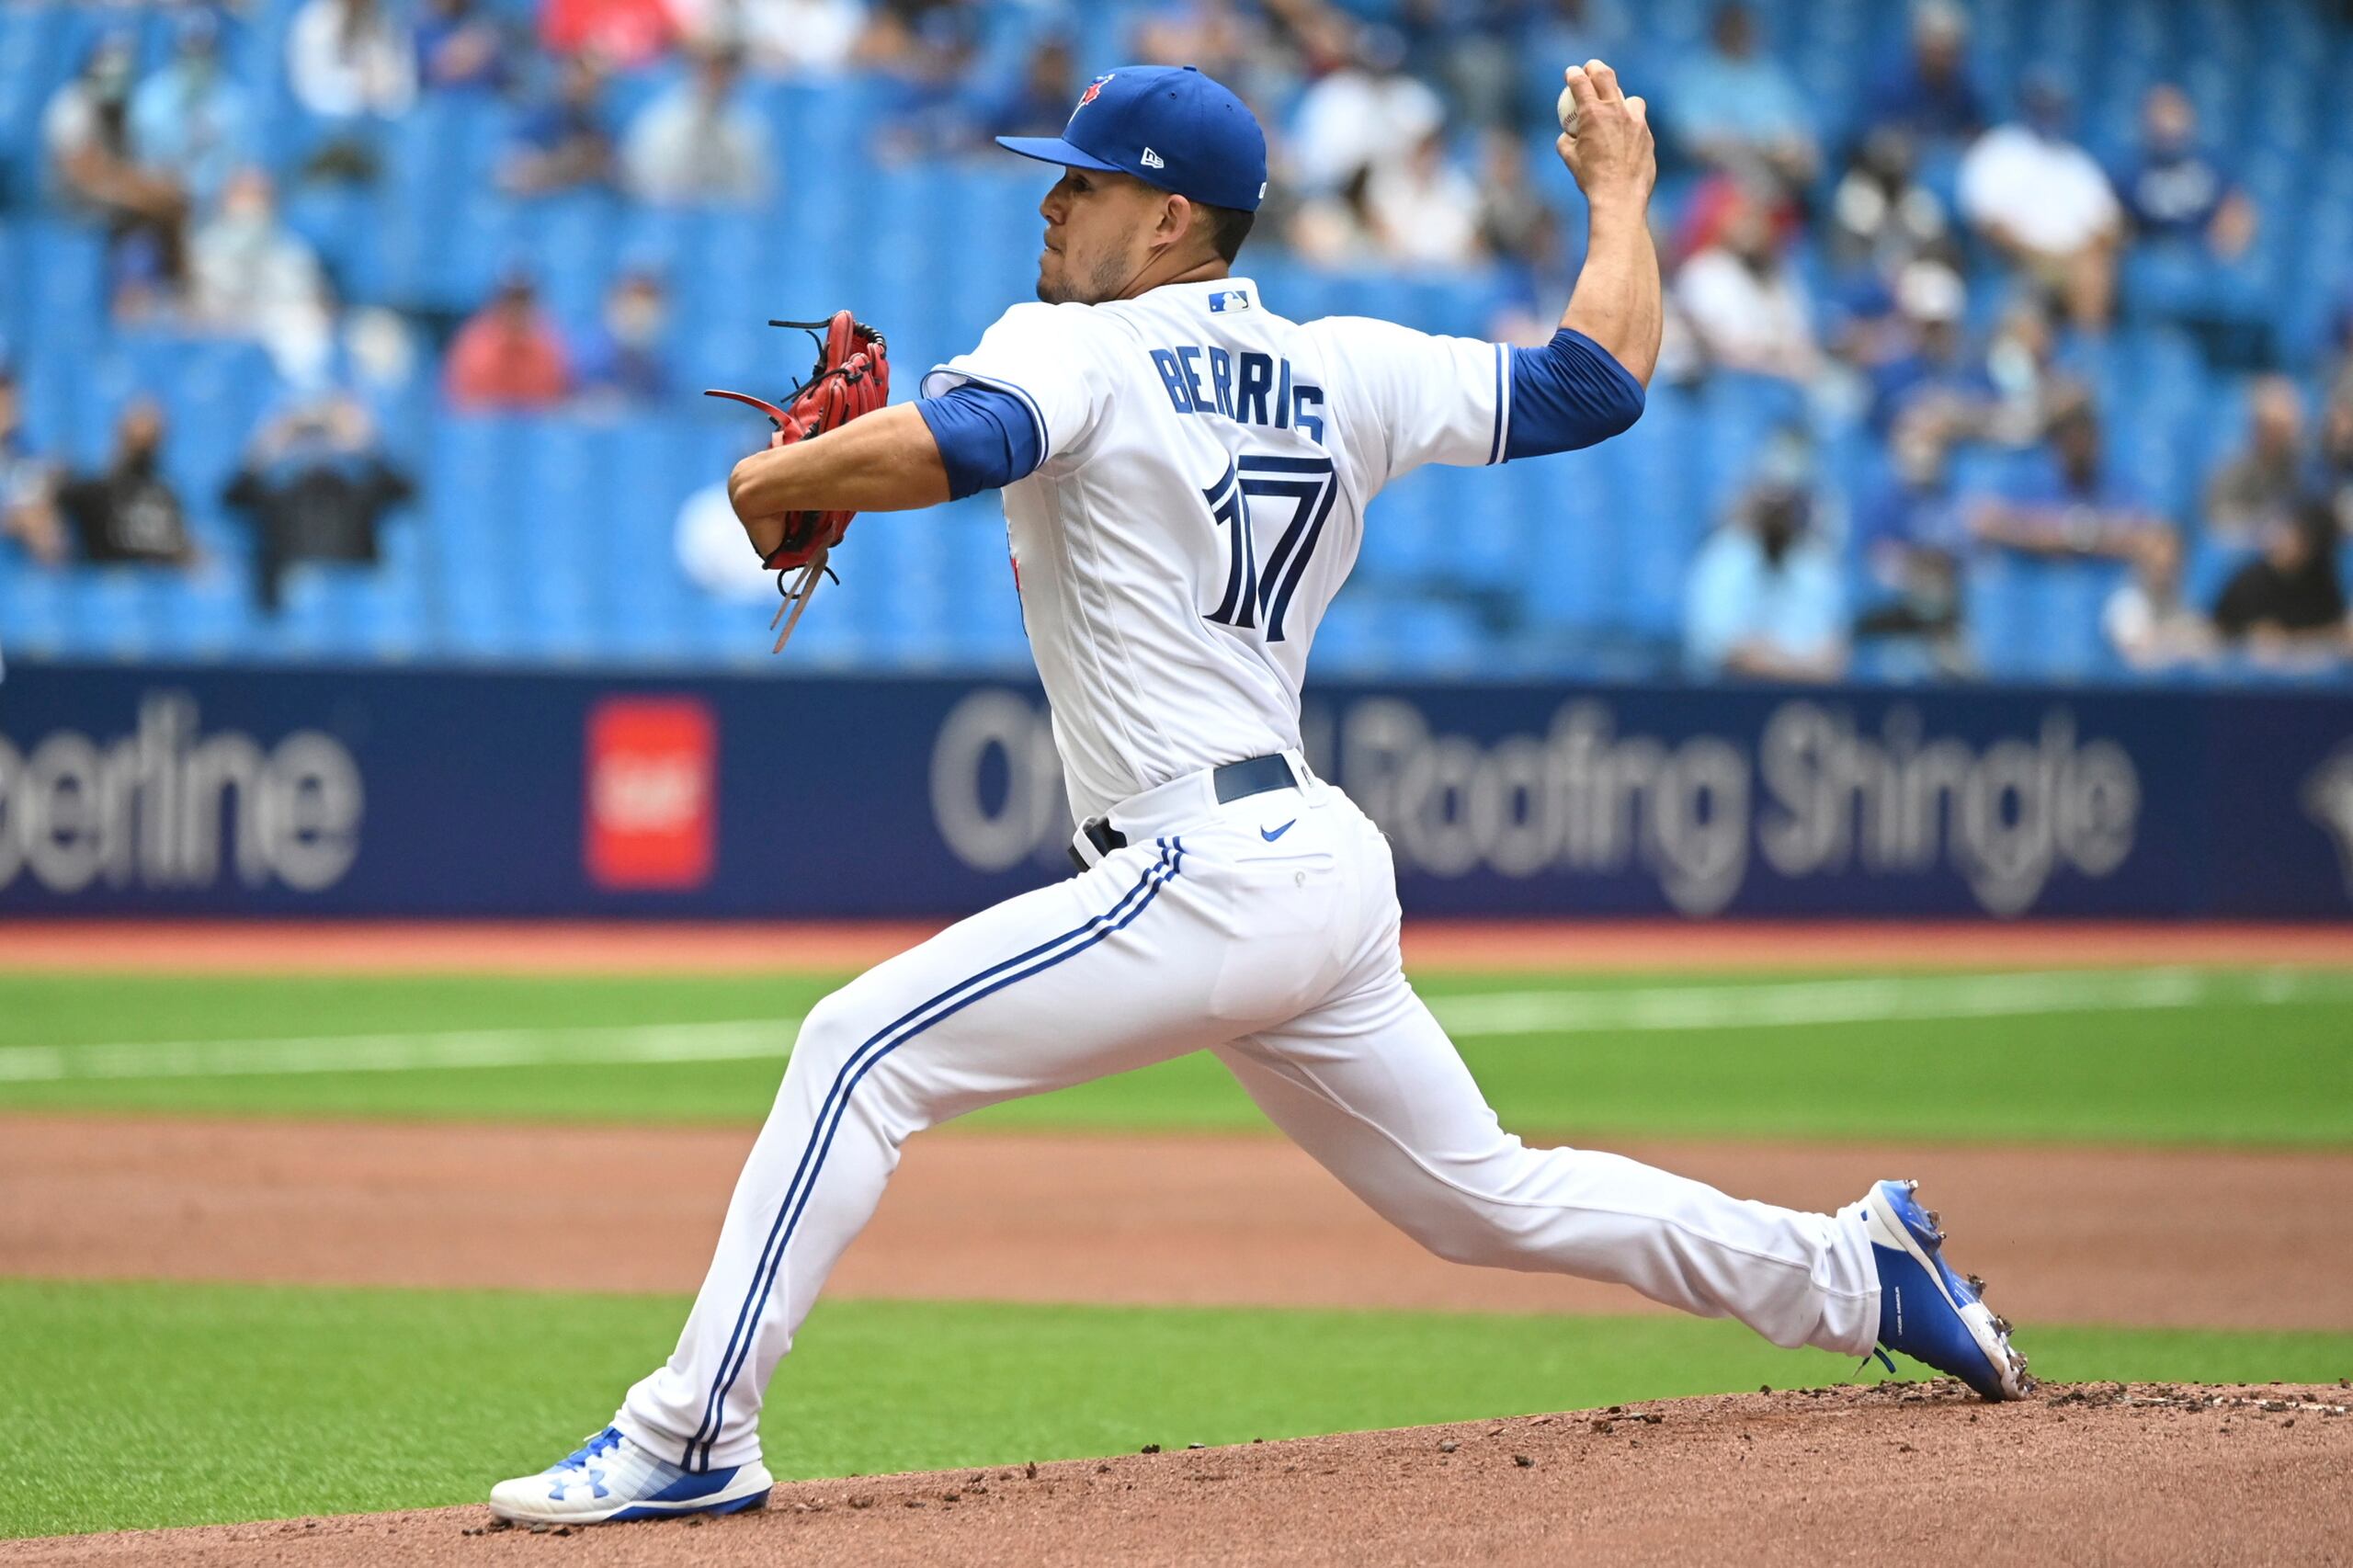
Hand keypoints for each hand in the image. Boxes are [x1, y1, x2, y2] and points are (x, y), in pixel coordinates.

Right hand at [1555, 61, 1653, 214]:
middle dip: (1595, 68)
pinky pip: (1638, 122)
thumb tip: (1568, 134)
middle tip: (1591, 69)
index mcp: (1592, 113)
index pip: (1581, 82)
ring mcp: (1635, 121)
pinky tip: (1625, 138)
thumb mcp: (1569, 158)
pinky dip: (1630, 125)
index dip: (1574, 74)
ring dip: (1620, 100)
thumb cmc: (1591, 178)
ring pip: (1629, 98)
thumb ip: (1567, 140)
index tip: (1572, 73)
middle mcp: (1615, 110)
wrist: (1619, 195)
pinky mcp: (1646, 134)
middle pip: (1606, 75)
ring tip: (1615, 110)